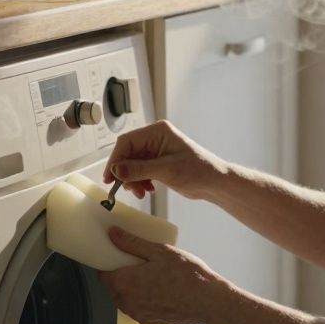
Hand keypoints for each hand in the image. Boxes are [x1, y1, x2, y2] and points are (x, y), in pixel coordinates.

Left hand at [97, 227, 233, 323]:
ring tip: (148, 275)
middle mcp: (127, 302)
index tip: (116, 256)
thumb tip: (113, 234)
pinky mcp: (148, 322)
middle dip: (119, 274)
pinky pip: (136, 308)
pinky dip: (140, 299)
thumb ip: (132, 243)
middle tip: (136, 263)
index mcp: (125, 283)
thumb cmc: (187, 276)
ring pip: (124, 298)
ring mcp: (137, 314)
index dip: (107, 263)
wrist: (208, 301)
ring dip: (130, 288)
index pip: (102, 274)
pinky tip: (156, 290)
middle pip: (113, 286)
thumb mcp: (160, 251)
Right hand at [102, 120, 226, 200]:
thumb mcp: (167, 170)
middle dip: (125, 172)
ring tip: (140, 192)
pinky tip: (147, 189)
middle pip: (127, 154)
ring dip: (132, 179)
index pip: (127, 142)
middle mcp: (154, 138)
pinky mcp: (157, 163)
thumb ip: (140, 169)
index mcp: (157, 132)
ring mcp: (156, 151)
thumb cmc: (199, 170)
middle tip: (123, 188)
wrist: (214, 182)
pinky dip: (139, 181)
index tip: (110, 176)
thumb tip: (117, 170)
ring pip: (132, 164)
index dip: (116, 159)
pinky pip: (139, 170)